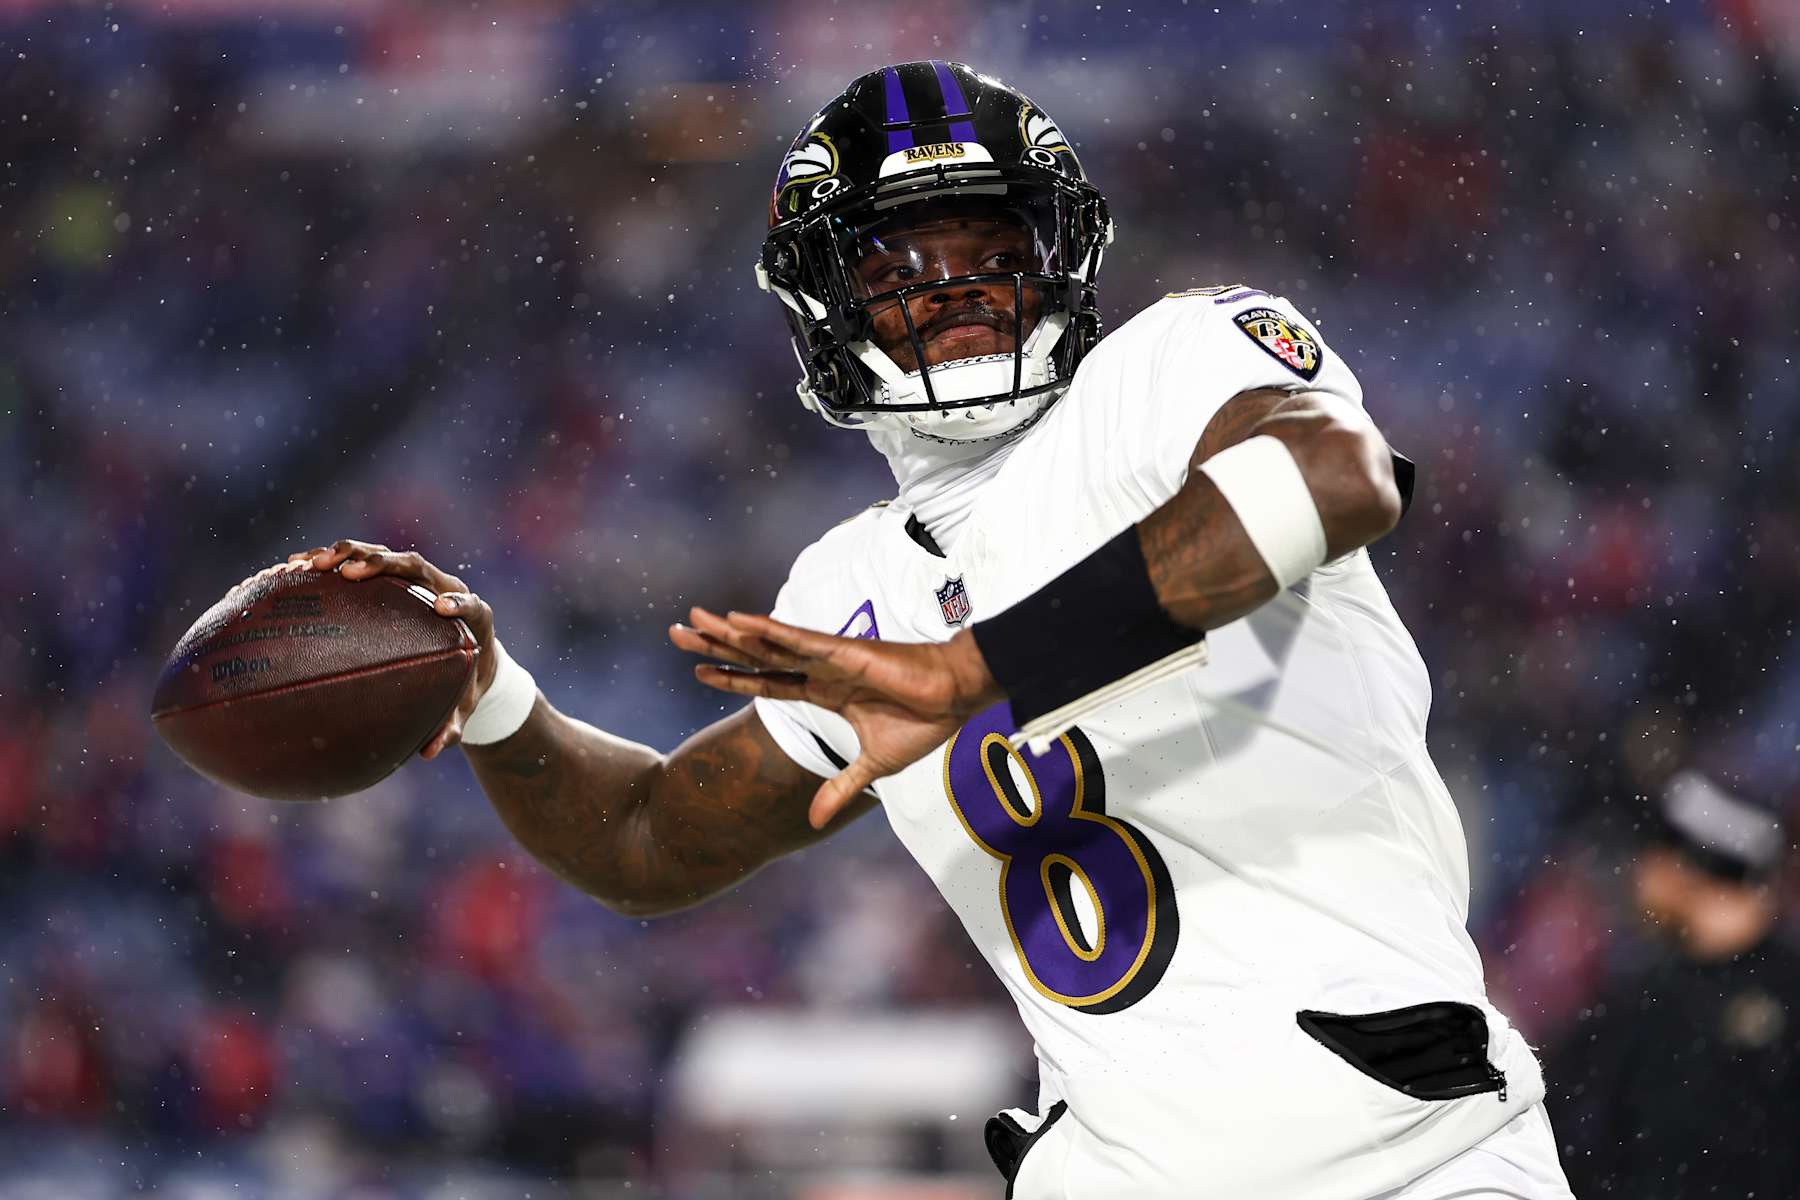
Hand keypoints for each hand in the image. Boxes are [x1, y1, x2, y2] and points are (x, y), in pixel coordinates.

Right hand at [286, 539, 497, 758]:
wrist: (471, 655)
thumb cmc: (467, 682)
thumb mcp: (463, 706)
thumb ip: (451, 727)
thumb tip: (429, 753)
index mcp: (473, 618)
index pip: (469, 604)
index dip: (458, 603)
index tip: (440, 607)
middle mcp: (445, 588)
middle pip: (417, 566)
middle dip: (384, 564)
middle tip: (352, 573)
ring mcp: (419, 579)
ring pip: (385, 555)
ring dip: (351, 554)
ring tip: (314, 564)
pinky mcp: (395, 579)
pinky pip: (363, 562)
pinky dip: (333, 562)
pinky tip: (295, 568)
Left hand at [669, 608, 1003, 828]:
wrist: (957, 697)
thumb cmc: (923, 722)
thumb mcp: (872, 766)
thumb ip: (839, 790)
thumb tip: (813, 823)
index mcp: (824, 692)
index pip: (766, 682)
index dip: (732, 676)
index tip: (697, 670)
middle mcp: (818, 669)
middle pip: (755, 656)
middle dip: (715, 646)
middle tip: (675, 632)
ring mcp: (827, 657)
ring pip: (766, 643)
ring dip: (729, 632)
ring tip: (692, 618)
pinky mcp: (842, 651)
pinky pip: (796, 639)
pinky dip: (766, 630)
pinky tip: (737, 621)